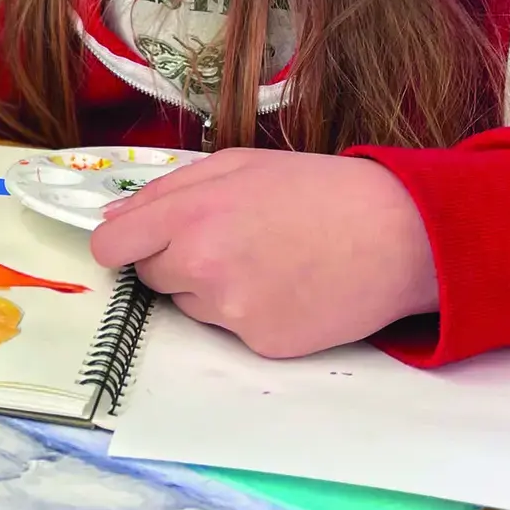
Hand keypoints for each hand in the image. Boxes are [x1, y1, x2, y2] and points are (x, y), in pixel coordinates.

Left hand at [89, 147, 438, 357]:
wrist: (397, 235)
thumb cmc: (316, 190)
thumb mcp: (235, 165)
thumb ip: (165, 191)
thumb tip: (113, 219)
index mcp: (190, 215)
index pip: (111, 246)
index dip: (119, 244)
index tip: (132, 243)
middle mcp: (202, 266)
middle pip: (150, 276)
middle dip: (174, 260)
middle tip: (227, 239)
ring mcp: (232, 310)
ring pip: (190, 304)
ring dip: (211, 287)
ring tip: (267, 259)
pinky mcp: (260, 343)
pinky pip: (230, 329)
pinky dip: (249, 312)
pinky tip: (287, 286)